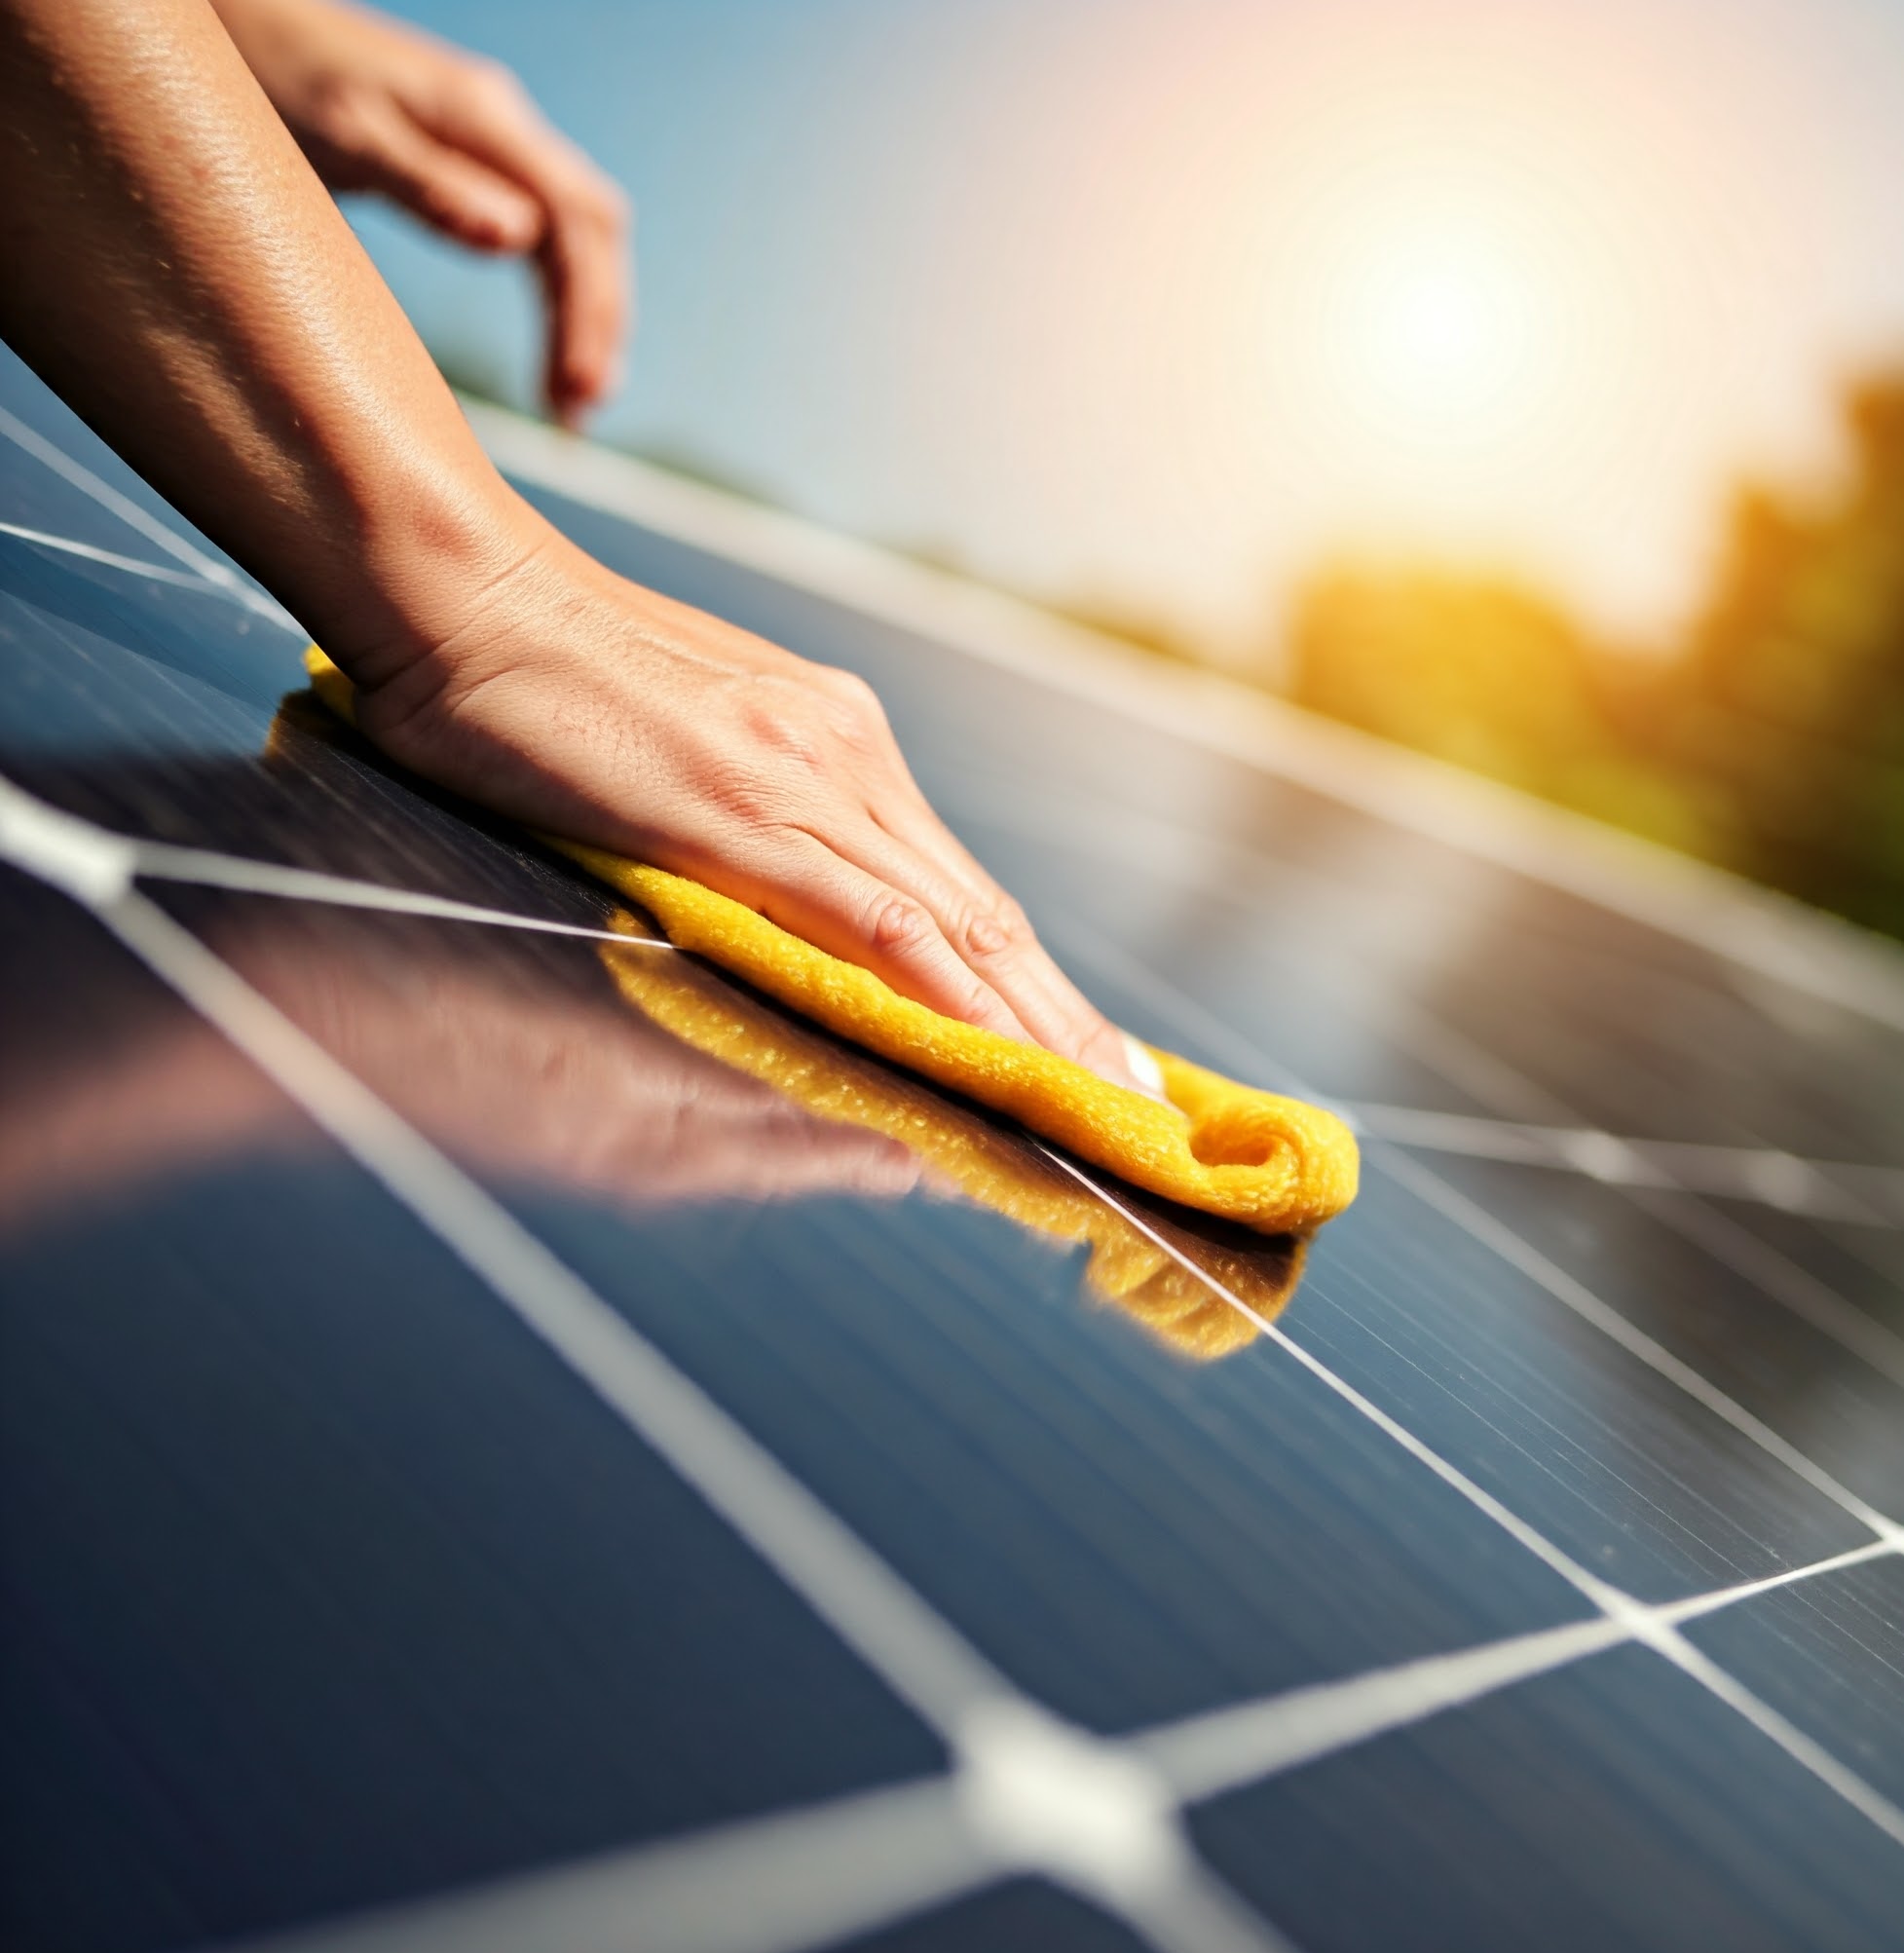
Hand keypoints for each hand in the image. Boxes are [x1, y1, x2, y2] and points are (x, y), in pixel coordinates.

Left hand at [211, 0, 628, 423]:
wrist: (241, 16)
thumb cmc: (274, 72)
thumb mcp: (343, 136)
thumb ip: (428, 185)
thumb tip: (516, 241)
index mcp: (482, 117)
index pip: (574, 220)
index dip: (587, 309)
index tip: (575, 387)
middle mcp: (504, 126)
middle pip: (594, 230)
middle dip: (600, 324)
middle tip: (578, 411)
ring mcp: (496, 141)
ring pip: (579, 235)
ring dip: (590, 319)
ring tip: (573, 402)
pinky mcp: (478, 160)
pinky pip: (549, 233)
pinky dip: (562, 299)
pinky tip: (554, 348)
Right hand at [351, 532, 1153, 1095]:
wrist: (460, 595)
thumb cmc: (544, 683)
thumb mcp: (682, 759)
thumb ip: (757, 845)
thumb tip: (820, 940)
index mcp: (839, 751)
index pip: (959, 896)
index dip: (1034, 986)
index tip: (1092, 1054)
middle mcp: (848, 764)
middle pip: (984, 919)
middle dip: (1069, 1024)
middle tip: (1144, 1108)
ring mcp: (803, 781)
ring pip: (953, 927)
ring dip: (1036, 1027)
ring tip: (1102, 1105)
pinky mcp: (737, 814)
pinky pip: (869, 923)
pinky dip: (943, 996)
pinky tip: (991, 1056)